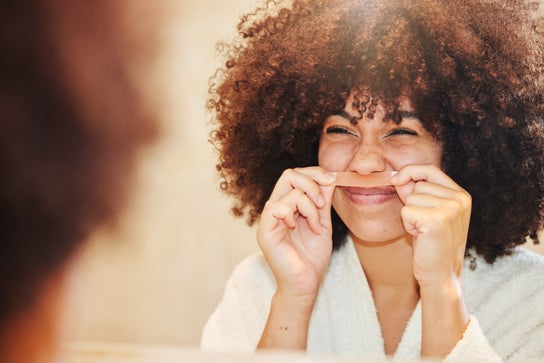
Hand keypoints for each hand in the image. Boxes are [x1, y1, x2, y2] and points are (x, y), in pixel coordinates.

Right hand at [257, 167, 335, 299]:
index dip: (315, 173)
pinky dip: (297, 214)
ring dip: (310, 206)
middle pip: (289, 175)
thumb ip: (323, 201)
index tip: (333, 179)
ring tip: (316, 226)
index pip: (296, 176)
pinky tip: (301, 229)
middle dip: (312, 182)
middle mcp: (276, 208)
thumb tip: (330, 176)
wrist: (306, 284)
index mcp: (288, 205)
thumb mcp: (323, 222)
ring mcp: (269, 219)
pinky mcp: (265, 230)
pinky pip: (278, 206)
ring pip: (289, 190)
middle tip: (323, 202)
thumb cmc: (313, 258)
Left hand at [391, 164, 471, 287]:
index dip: (410, 171)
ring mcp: (450, 209)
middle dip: (412, 203)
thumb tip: (397, 176)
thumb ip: (416, 192)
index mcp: (461, 195)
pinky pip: (406, 210)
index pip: (430, 169)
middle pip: (418, 185)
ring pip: (410, 198)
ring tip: (424, 232)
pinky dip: (407, 225)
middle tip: (424, 225)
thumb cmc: (432, 244)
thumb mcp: (428, 212)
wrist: (441, 275)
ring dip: (410, 216)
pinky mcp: (436, 220)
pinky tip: (421, 237)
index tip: (395, 180)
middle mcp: (459, 199)